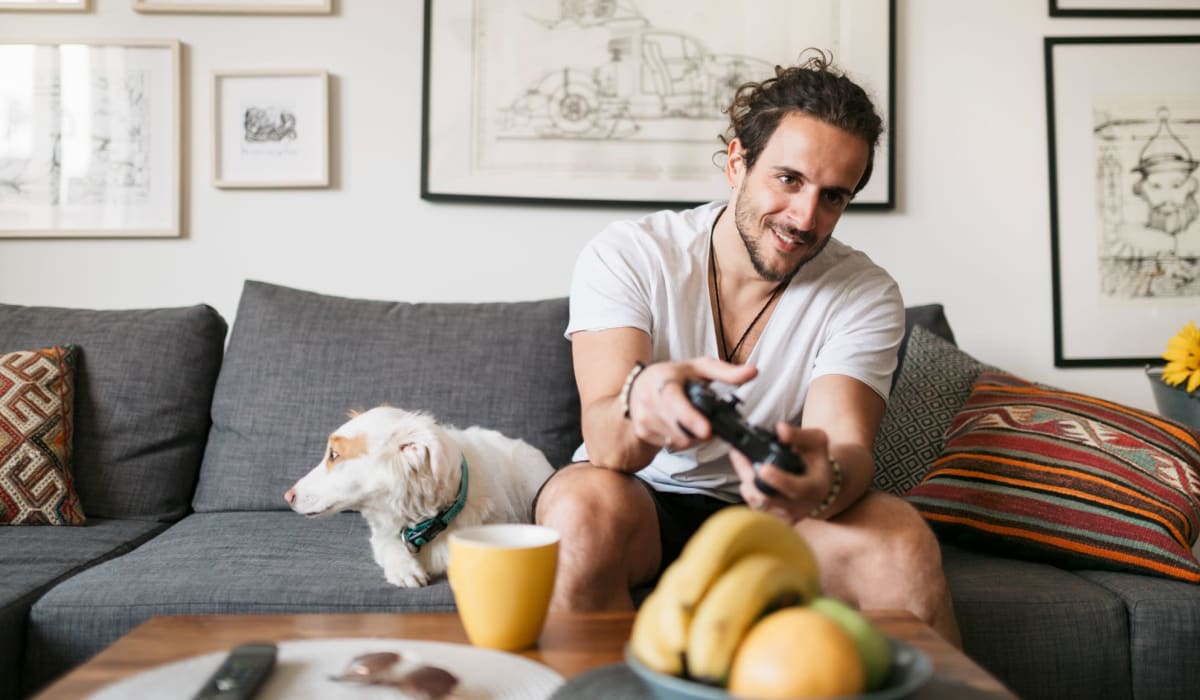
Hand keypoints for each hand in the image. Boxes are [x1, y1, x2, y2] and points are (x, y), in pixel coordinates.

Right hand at [626, 357, 756, 451]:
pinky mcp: (642, 432)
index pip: (674, 400)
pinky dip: (680, 440)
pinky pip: (670, 445)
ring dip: (692, 437)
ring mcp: (643, 417)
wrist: (638, 386)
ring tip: (693, 422)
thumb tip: (753, 372)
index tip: (707, 431)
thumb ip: (727, 372)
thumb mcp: (699, 368)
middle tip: (709, 425)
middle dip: (700, 432)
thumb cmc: (673, 376)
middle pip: (679, 428)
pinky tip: (680, 427)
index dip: (691, 417)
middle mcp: (648, 399)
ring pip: (677, 440)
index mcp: (663, 379)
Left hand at [728, 422, 836, 522]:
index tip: (763, 468)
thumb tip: (780, 429)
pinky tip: (747, 474)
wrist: (822, 488)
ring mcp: (784, 516)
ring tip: (740, 459)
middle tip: (738, 454)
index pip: (793, 488)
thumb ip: (799, 435)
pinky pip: (753, 506)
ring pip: (755, 502)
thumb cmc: (817, 463)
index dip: (777, 479)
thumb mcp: (817, 443)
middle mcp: (798, 506)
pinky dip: (746, 488)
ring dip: (743, 479)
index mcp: (812, 487)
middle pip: (765, 497)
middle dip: (747, 474)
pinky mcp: (773, 520)